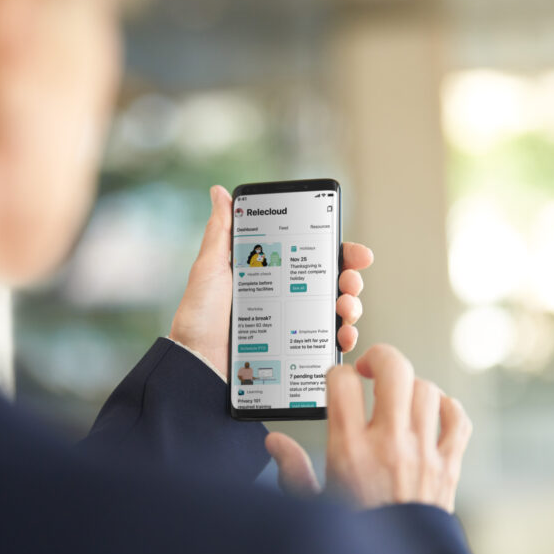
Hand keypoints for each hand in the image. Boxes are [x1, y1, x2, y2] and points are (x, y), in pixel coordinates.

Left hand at [171, 185, 373, 375]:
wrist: (195, 362)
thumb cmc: (199, 315)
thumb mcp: (210, 268)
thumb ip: (221, 231)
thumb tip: (219, 192)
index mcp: (271, 273)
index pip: (313, 256)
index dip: (341, 252)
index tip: (358, 253)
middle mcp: (286, 297)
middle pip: (332, 282)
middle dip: (350, 278)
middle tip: (349, 282)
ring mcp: (293, 325)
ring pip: (336, 311)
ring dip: (351, 306)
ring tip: (345, 307)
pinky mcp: (295, 351)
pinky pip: (327, 343)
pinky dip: (343, 338)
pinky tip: (343, 335)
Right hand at [265, 344, 472, 512]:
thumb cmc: (354, 537)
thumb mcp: (313, 505)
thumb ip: (293, 469)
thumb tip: (274, 443)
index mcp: (350, 450)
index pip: (342, 383)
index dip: (337, 374)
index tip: (337, 385)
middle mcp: (389, 444)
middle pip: (394, 370)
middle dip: (380, 358)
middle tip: (370, 370)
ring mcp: (424, 453)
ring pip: (427, 389)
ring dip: (411, 387)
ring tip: (398, 398)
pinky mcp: (449, 466)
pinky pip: (458, 419)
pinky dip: (448, 408)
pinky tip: (431, 414)